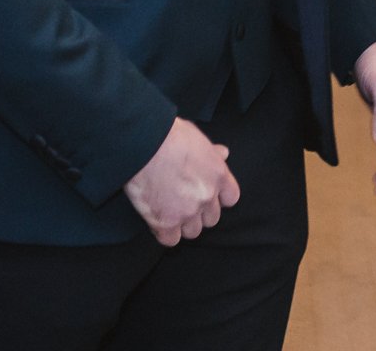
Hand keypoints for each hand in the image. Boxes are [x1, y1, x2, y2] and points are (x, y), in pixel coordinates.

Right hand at [124, 117, 240, 246]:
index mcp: (219, 175)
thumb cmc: (170, 135)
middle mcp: (207, 196)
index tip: (205, 195)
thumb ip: (212, 152)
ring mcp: (188, 211)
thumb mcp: (198, 138)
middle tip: (182, 203)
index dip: (218, 199)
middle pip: (211, 219)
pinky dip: (164, 233)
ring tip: (168, 212)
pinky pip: (171, 240)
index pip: (231, 198)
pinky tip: (156, 221)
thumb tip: (224, 153)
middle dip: (199, 214)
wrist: (145, 144)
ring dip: (182, 225)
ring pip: (193, 232)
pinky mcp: (166, 222)